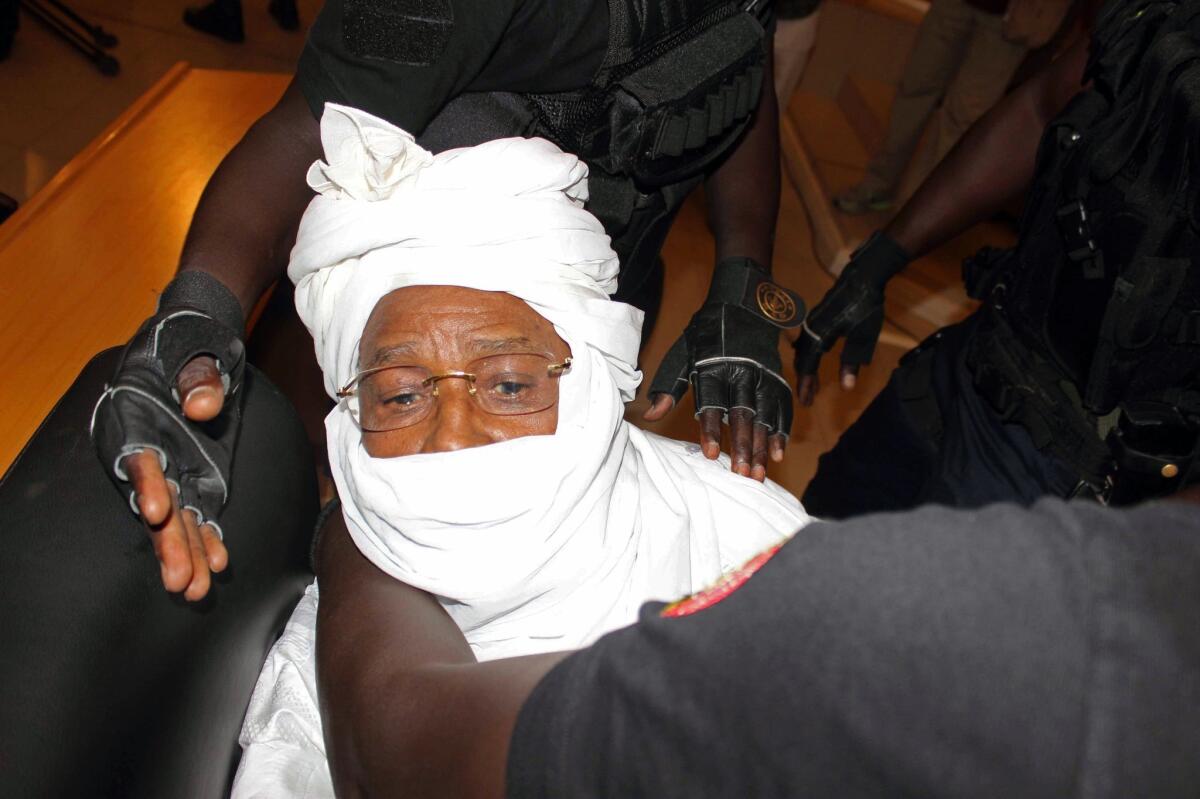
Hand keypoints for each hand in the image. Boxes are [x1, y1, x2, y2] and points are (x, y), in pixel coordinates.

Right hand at [91, 272, 244, 599]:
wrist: (201, 336)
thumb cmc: (192, 339)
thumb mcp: (198, 347)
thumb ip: (200, 377)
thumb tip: (202, 407)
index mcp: (136, 417)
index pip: (138, 457)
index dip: (147, 484)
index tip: (158, 510)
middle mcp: (150, 450)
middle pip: (157, 503)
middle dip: (168, 543)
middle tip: (179, 580)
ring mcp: (176, 466)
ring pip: (179, 519)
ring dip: (187, 554)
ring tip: (196, 591)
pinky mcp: (200, 474)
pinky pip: (202, 512)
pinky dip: (208, 537)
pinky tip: (217, 564)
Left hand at [644, 258, 803, 481]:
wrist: (741, 303)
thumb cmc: (705, 333)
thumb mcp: (682, 353)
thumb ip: (669, 386)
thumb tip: (650, 415)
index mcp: (713, 366)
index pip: (712, 402)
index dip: (710, 428)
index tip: (709, 454)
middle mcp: (741, 371)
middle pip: (743, 414)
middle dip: (743, 445)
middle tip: (741, 474)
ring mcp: (762, 375)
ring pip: (765, 415)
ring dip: (763, 445)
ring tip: (759, 473)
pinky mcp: (776, 377)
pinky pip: (782, 407)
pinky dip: (781, 430)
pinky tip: (778, 453)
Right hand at [793, 231, 909, 404]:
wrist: (863, 277)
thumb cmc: (865, 308)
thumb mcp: (862, 338)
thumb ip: (851, 362)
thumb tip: (846, 388)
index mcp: (819, 336)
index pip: (808, 367)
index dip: (806, 385)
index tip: (806, 402)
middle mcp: (810, 330)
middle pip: (802, 360)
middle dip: (804, 379)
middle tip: (808, 397)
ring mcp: (812, 321)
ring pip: (802, 350)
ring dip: (805, 367)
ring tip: (810, 382)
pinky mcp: (816, 316)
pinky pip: (805, 340)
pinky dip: (807, 354)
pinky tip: (811, 357)